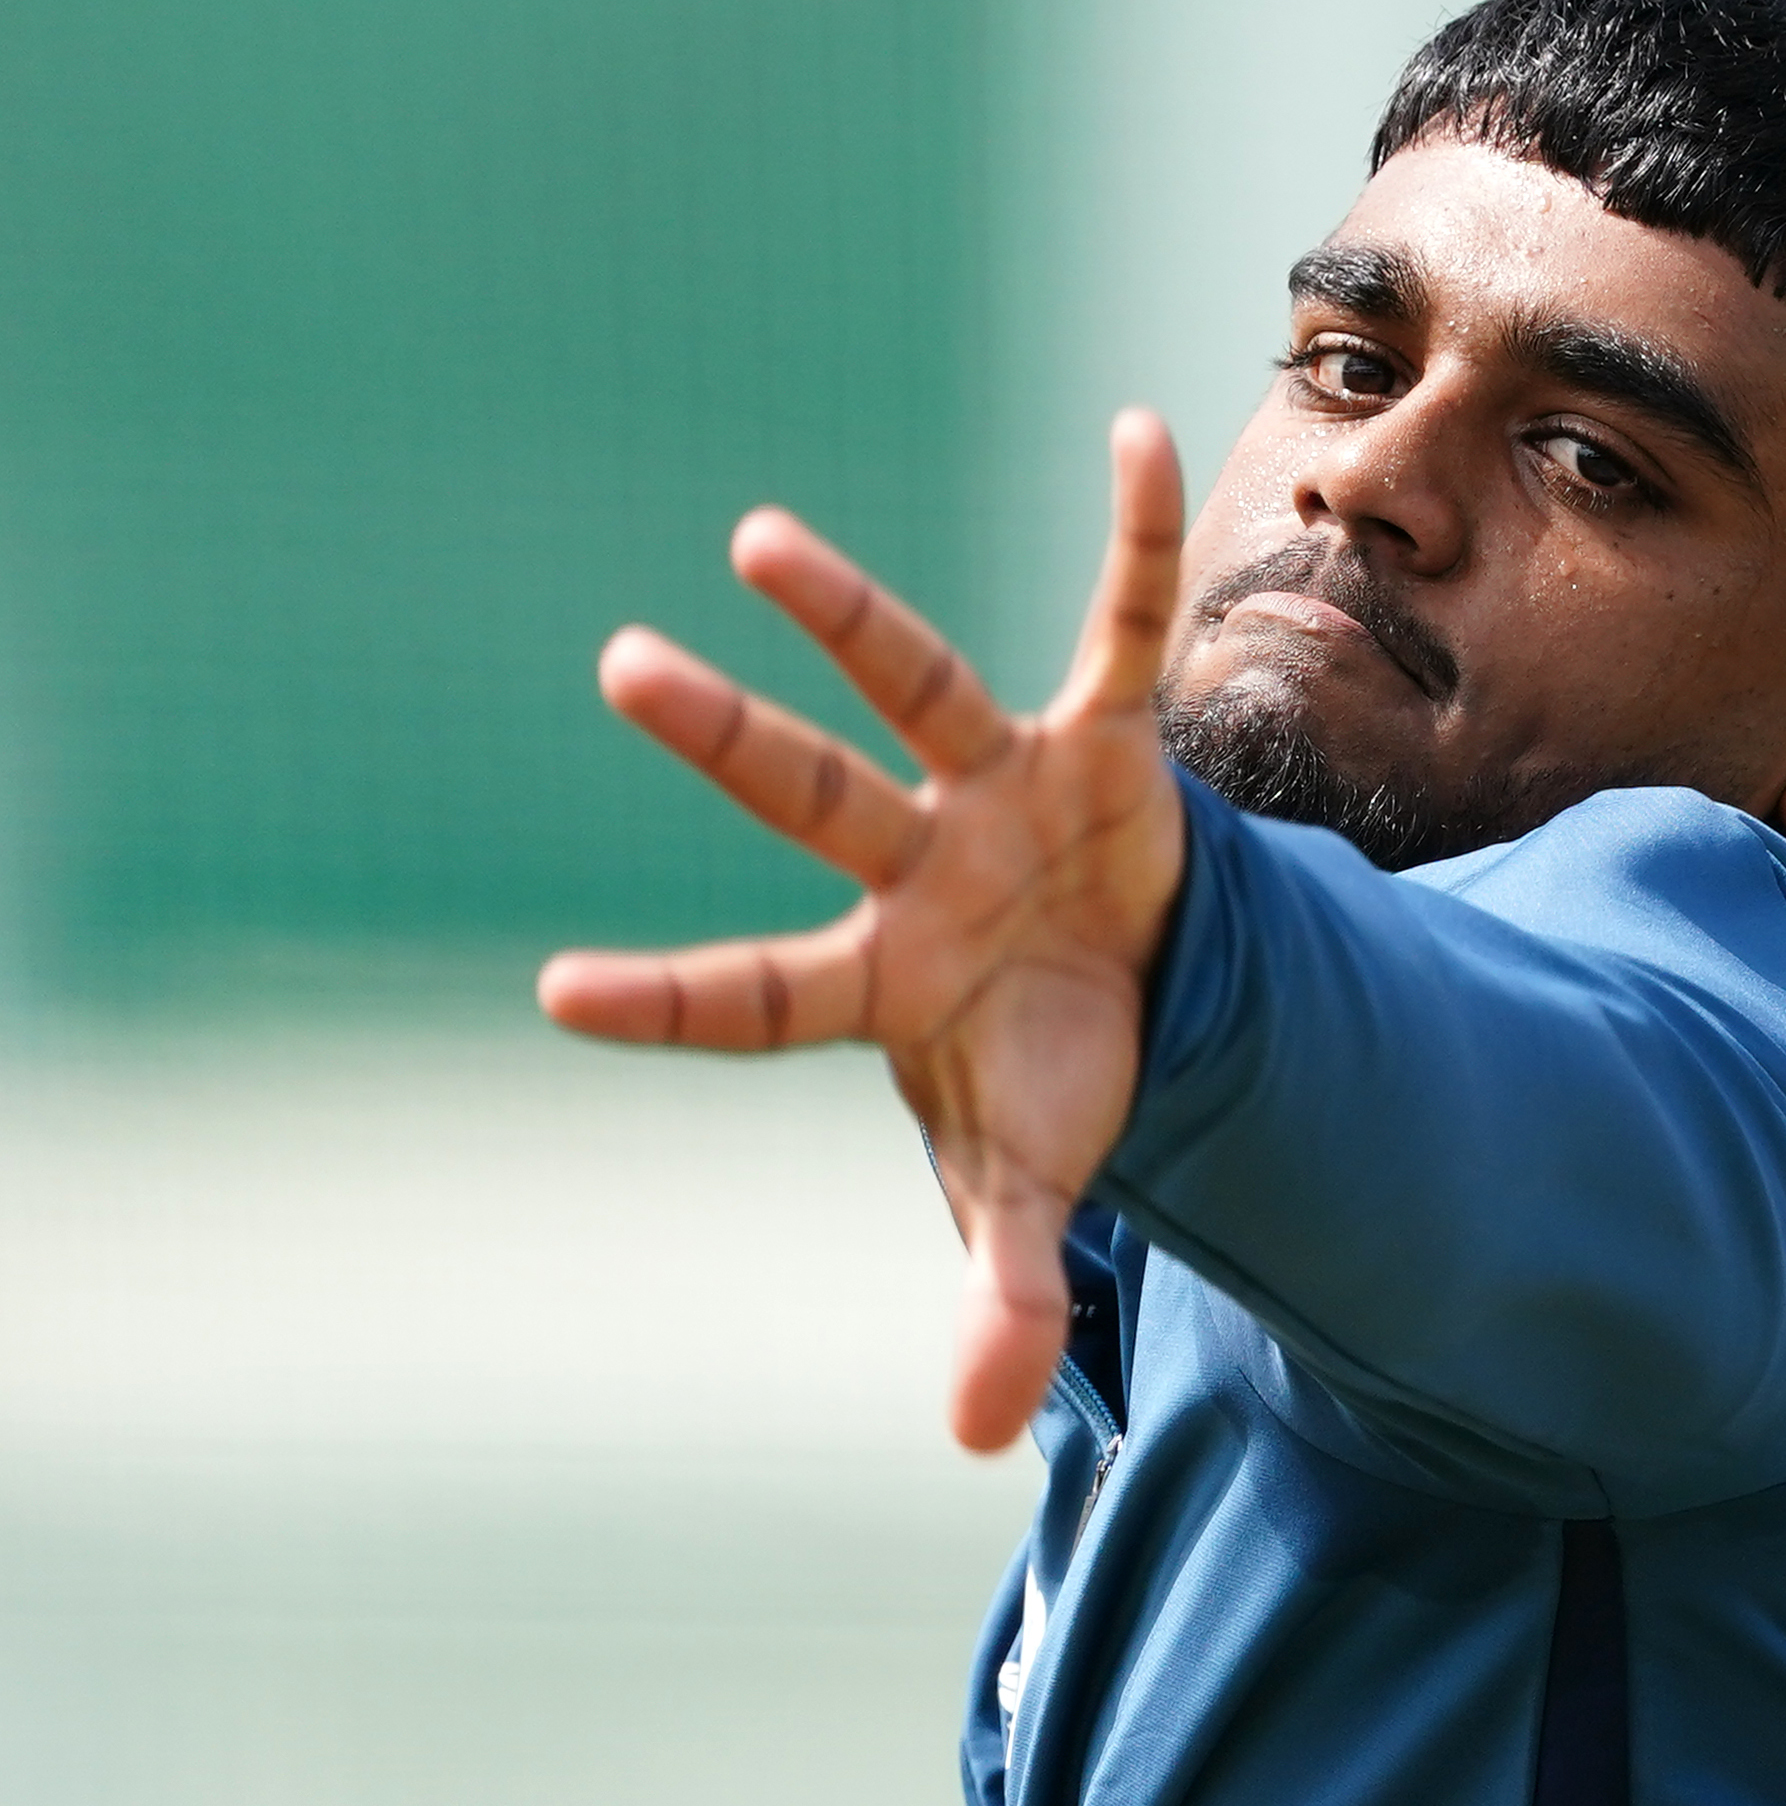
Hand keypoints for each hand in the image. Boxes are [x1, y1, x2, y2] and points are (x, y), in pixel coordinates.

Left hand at [537, 409, 1187, 1452]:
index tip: (554, 992)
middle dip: (731, 741)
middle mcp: (923, 865)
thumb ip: (1000, 1291)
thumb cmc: (1051, 1076)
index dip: (674, 998)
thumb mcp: (1031, 1187)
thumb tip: (983, 1443)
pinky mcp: (1098, 739)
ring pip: (918, 686)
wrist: (1144, 994)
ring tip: (754, 542)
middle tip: (623, 668)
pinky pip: (1126, 621)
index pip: (760, 995)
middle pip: (816, 796)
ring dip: (849, 618)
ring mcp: (1002, 789)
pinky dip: (1138, 535)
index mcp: (886, 981)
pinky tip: (1136, 428)